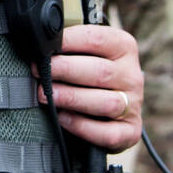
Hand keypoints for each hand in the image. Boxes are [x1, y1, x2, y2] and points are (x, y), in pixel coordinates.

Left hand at [31, 25, 141, 150]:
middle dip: (65, 70)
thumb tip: (41, 43)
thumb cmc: (86, 72)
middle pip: (101, 72)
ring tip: (45, 95)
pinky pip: (108, 133)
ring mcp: (133, 105)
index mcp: (123, 48)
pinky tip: (62, 118)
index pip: (97, 39)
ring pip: (106, 102)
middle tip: (40, 72)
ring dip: (72, 98)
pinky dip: (82, 126)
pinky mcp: (130, 131)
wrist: (107, 106)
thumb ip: (68, 46)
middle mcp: (131, 76)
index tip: (44, 47)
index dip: (67, 42)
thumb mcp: (82, 52)